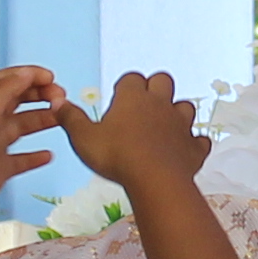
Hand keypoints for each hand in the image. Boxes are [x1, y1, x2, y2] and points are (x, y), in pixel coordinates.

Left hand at [0, 67, 71, 248]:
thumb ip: (6, 90)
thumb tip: (27, 73)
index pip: (8, 80)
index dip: (31, 75)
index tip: (52, 79)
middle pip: (18, 100)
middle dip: (40, 95)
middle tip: (61, 100)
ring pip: (23, 126)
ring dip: (43, 120)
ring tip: (62, 119)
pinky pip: (23, 158)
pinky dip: (36, 155)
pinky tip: (48, 155)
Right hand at [59, 71, 209, 190]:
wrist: (155, 180)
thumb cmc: (116, 156)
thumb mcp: (83, 138)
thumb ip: (71, 119)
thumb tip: (58, 103)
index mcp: (133, 97)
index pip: (131, 78)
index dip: (124, 87)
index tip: (117, 100)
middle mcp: (160, 104)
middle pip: (163, 80)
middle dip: (154, 88)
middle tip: (141, 107)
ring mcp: (181, 125)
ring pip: (185, 106)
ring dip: (176, 113)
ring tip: (163, 127)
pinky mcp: (194, 148)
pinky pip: (199, 140)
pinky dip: (193, 143)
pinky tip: (184, 150)